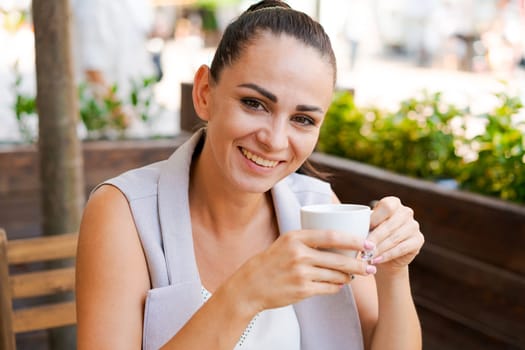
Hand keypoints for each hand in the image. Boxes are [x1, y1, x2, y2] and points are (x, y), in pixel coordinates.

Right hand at [229, 229, 376, 312]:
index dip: (353, 239)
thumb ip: (309, 239)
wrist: (250, 285)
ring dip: (348, 277)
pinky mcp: (302, 290)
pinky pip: (328, 288)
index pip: (331, 235)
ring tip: (353, 275)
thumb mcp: (286, 242)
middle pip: (338, 259)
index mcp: (295, 237)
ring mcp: (300, 273)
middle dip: (359, 264)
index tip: (367, 243)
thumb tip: (341, 240)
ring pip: (335, 275)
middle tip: (370, 266)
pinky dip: (336, 286)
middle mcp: (298, 254)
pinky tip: (337, 284)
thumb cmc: (271, 262)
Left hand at [367, 197, 423, 272]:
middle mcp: (406, 212)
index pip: (386, 207)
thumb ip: (363, 223)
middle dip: (374, 238)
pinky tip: (376, 260)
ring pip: (395, 238)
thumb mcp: (367, 227)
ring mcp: (414, 226)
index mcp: (393, 203)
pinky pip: (401, 248)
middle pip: (390, 225)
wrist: (386, 256)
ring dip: (379, 249)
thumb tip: (351, 226)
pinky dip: (387, 255)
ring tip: (367, 256)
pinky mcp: (418, 240)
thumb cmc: (373, 236)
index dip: (375, 218)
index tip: (363, 229)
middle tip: (362, 248)